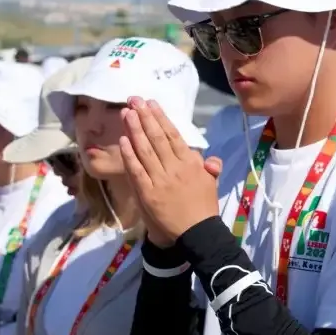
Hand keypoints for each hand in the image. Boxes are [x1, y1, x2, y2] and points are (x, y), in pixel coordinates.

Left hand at [119, 98, 221, 244]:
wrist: (196, 234)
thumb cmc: (203, 208)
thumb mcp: (211, 184)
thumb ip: (209, 168)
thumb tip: (211, 159)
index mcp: (192, 163)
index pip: (174, 135)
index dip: (160, 118)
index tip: (150, 104)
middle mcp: (176, 168)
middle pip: (157, 138)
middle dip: (144, 117)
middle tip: (134, 100)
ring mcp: (160, 180)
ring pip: (145, 150)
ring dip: (134, 130)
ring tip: (126, 113)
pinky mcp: (147, 193)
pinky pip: (136, 170)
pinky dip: (129, 154)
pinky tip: (124, 140)